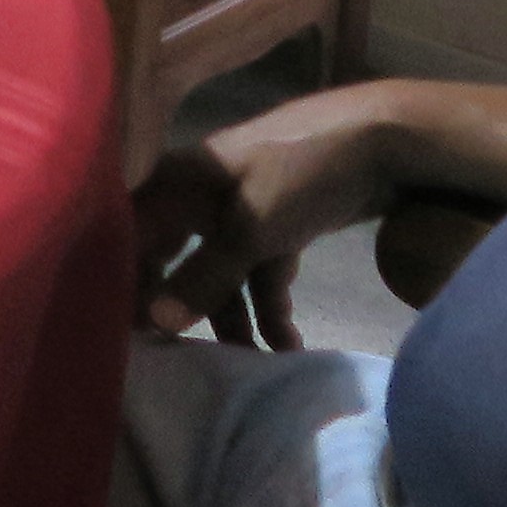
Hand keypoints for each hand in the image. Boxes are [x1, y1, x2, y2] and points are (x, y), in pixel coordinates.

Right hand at [128, 87, 408, 347]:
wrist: (381, 139)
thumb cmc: (299, 171)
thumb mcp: (249, 228)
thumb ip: (202, 277)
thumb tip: (154, 324)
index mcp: (176, 184)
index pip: (129, 239)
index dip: (125, 284)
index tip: (128, 337)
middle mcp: (198, 198)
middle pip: (174, 264)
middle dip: (180, 312)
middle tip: (183, 362)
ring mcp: (239, 213)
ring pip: (222, 277)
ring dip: (236, 322)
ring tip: (255, 367)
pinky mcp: (275, 227)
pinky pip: (259, 275)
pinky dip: (271, 308)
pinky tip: (287, 344)